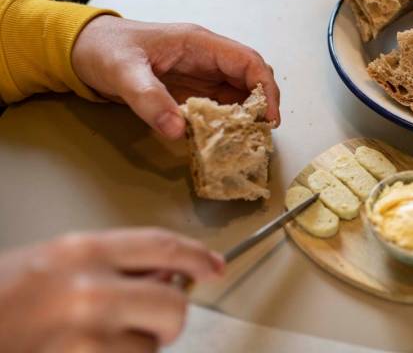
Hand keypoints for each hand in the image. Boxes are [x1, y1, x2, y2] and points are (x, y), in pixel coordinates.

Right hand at [0, 228, 223, 351]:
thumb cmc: (0, 300)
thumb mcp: (51, 264)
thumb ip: (109, 264)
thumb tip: (168, 272)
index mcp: (80, 252)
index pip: (161, 245)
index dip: (196, 256)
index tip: (215, 267)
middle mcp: (88, 290)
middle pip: (172, 306)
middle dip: (167, 319)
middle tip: (145, 325)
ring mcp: (83, 339)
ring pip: (148, 350)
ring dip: (131, 351)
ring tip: (89, 346)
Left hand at [72, 16, 280, 139]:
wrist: (82, 49)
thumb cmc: (103, 49)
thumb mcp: (123, 73)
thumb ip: (150, 100)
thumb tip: (178, 130)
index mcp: (199, 44)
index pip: (248, 61)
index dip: (265, 88)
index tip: (269, 116)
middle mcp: (206, 58)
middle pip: (250, 79)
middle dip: (261, 106)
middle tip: (260, 135)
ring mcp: (200, 74)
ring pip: (238, 94)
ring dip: (244, 117)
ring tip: (246, 141)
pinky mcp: (190, 91)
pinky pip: (218, 106)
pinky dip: (225, 123)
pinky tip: (222, 139)